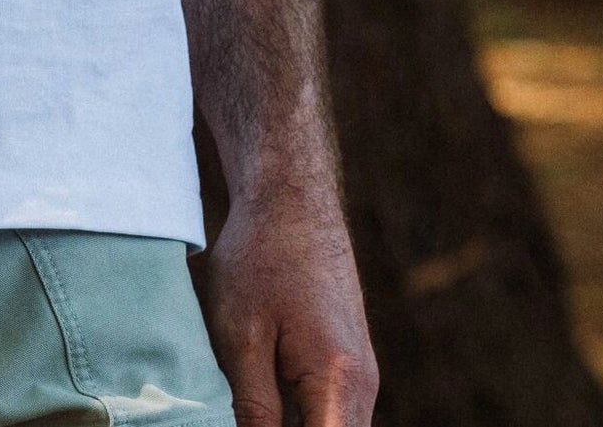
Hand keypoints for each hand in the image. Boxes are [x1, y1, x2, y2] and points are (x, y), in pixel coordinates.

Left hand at [202, 176, 377, 426]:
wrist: (292, 197)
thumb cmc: (260, 258)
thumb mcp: (240, 337)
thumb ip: (252, 410)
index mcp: (339, 384)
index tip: (247, 424)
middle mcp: (363, 388)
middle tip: (239, 413)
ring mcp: (361, 377)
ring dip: (291, 425)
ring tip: (246, 406)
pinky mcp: (348, 366)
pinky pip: (328, 413)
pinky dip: (299, 417)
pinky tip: (260, 403)